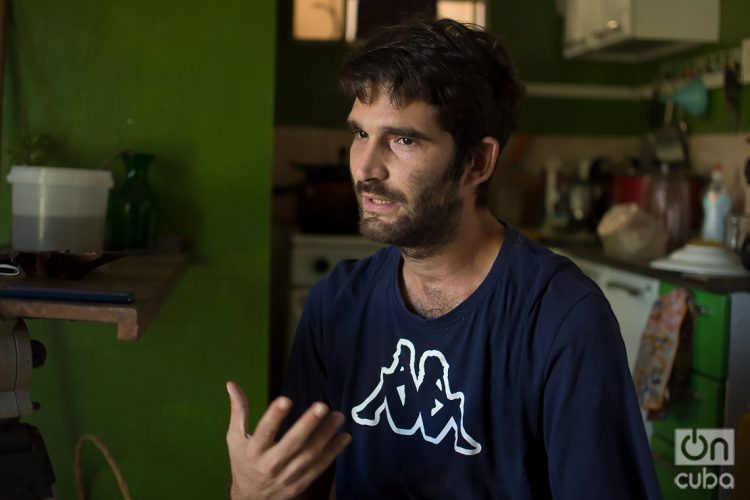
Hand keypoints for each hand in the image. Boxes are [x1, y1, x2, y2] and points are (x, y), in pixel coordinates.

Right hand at [226, 381, 350, 499]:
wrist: (251, 499)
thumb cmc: (243, 462)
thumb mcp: (235, 438)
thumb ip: (238, 411)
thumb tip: (231, 384)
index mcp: (253, 451)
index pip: (264, 432)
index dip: (275, 416)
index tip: (286, 399)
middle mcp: (270, 465)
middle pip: (291, 444)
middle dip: (308, 425)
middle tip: (322, 406)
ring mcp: (287, 476)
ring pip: (309, 456)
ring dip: (326, 435)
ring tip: (338, 416)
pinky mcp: (300, 484)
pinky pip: (320, 467)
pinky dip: (333, 452)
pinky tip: (344, 437)